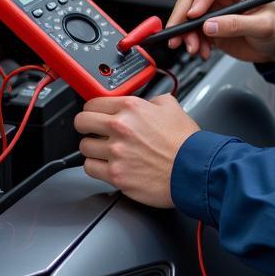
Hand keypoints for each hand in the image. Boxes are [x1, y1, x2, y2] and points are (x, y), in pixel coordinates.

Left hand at [75, 94, 199, 207]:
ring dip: (92, 148)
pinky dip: (95, 167)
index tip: (94, 113)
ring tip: (103, 149)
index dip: (93, 108)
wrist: (193, 169)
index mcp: (131, 108)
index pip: (93, 102)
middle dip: (86, 125)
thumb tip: (145, 103)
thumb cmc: (186, 143)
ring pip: (84, 146)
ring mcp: (116, 152)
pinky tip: (106, 164)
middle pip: (81, 122)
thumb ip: (152, 101)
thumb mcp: (171, 106)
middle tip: (92, 129)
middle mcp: (120, 128)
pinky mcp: (116, 175)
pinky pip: (90, 168)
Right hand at [165, 0, 274, 64]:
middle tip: (179, 35)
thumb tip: (211, 25)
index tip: (193, 16)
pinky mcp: (211, 24)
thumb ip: (237, 24)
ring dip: (186, 33)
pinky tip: (202, 51)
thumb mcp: (263, 26)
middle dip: (183, 17)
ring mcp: (216, 8)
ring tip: (195, 49)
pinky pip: (193, 30)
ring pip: (188, 14)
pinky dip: (193, 41)